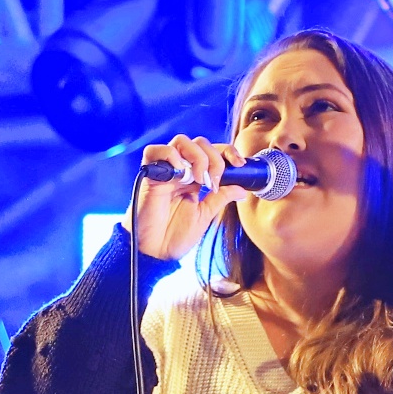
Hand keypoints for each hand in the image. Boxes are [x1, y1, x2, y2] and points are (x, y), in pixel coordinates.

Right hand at [129, 134, 251, 264]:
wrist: (156, 252)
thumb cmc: (175, 236)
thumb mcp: (205, 215)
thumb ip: (221, 198)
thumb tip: (243, 189)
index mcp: (194, 178)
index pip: (212, 152)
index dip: (227, 152)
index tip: (240, 164)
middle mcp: (180, 170)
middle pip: (199, 143)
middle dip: (214, 159)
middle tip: (213, 183)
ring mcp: (165, 171)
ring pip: (181, 141)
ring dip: (197, 157)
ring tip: (198, 180)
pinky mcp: (148, 175)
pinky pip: (155, 151)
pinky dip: (171, 155)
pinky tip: (180, 172)